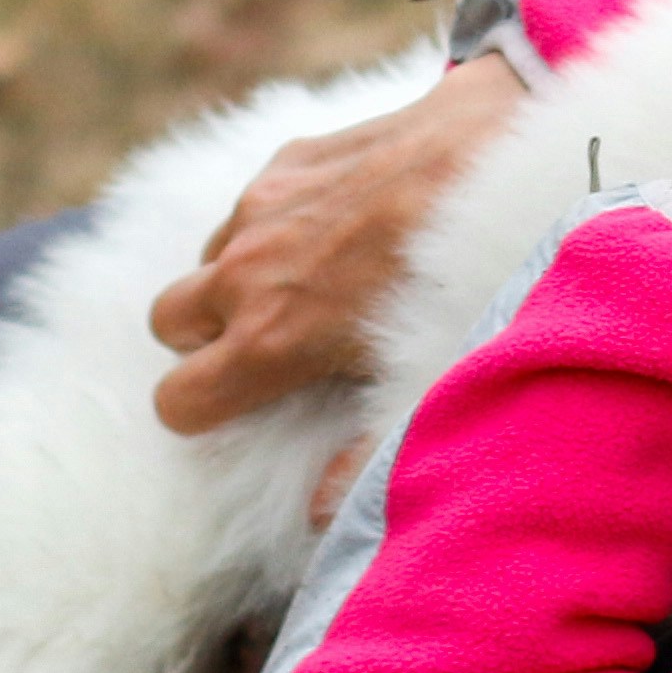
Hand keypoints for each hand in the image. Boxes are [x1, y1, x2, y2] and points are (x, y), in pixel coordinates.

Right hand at [148, 56, 525, 433]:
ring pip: (209, 256)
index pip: (175, 401)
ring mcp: (262, 206)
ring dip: (238, 275)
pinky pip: (252, 202)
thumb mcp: (421, 384)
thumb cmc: (468, 281)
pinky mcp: (290, 157)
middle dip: (202, 338)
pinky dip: (276, 220)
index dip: (201, 412)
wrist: (504, 160)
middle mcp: (247, 269)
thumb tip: (319, 515)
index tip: (242, 407)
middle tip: (264, 343)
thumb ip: (363, 457)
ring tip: (310, 283)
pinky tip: (343, 224)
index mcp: (269, 338)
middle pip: (167, 321)